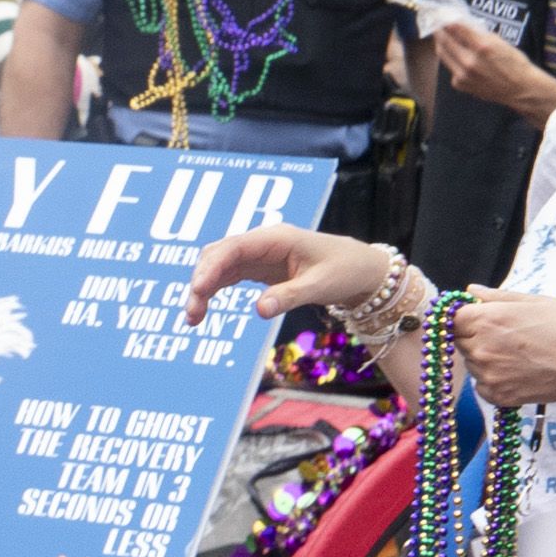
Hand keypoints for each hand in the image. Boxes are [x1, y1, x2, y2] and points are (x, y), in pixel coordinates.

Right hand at [184, 223, 391, 327]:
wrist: (362, 269)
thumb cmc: (345, 271)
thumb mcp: (320, 286)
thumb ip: (289, 296)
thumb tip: (259, 310)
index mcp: (275, 238)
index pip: (233, 248)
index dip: (211, 267)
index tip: (198, 290)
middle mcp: (261, 243)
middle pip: (218, 256)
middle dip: (201, 282)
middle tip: (192, 314)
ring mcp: (257, 254)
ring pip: (218, 267)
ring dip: (203, 289)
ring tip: (193, 318)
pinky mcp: (258, 268)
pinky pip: (227, 276)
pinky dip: (213, 291)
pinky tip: (204, 310)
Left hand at [430, 19, 555, 126]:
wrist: (521, 89)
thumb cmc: (515, 64)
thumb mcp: (501, 42)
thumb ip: (479, 34)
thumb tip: (461, 24)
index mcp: (482, 47)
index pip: (455, 28)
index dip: (446, 19)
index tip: (442, 14)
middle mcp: (470, 61)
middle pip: (444, 40)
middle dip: (439, 30)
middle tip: (437, 24)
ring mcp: (463, 74)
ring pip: (443, 54)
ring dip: (441, 43)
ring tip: (442, 36)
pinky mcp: (459, 83)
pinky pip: (450, 67)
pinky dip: (452, 60)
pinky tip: (458, 56)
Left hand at [446, 290, 555, 410]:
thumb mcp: (537, 301)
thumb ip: (497, 297)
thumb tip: (470, 291)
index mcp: (486, 319)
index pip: (451, 318)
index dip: (464, 316)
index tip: (480, 317)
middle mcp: (480, 348)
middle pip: (459, 341)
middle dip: (474, 336)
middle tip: (508, 336)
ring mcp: (488, 375)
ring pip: (472, 363)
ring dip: (485, 358)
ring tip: (521, 354)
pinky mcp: (499, 397)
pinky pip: (482, 386)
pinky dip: (494, 380)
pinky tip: (520, 372)